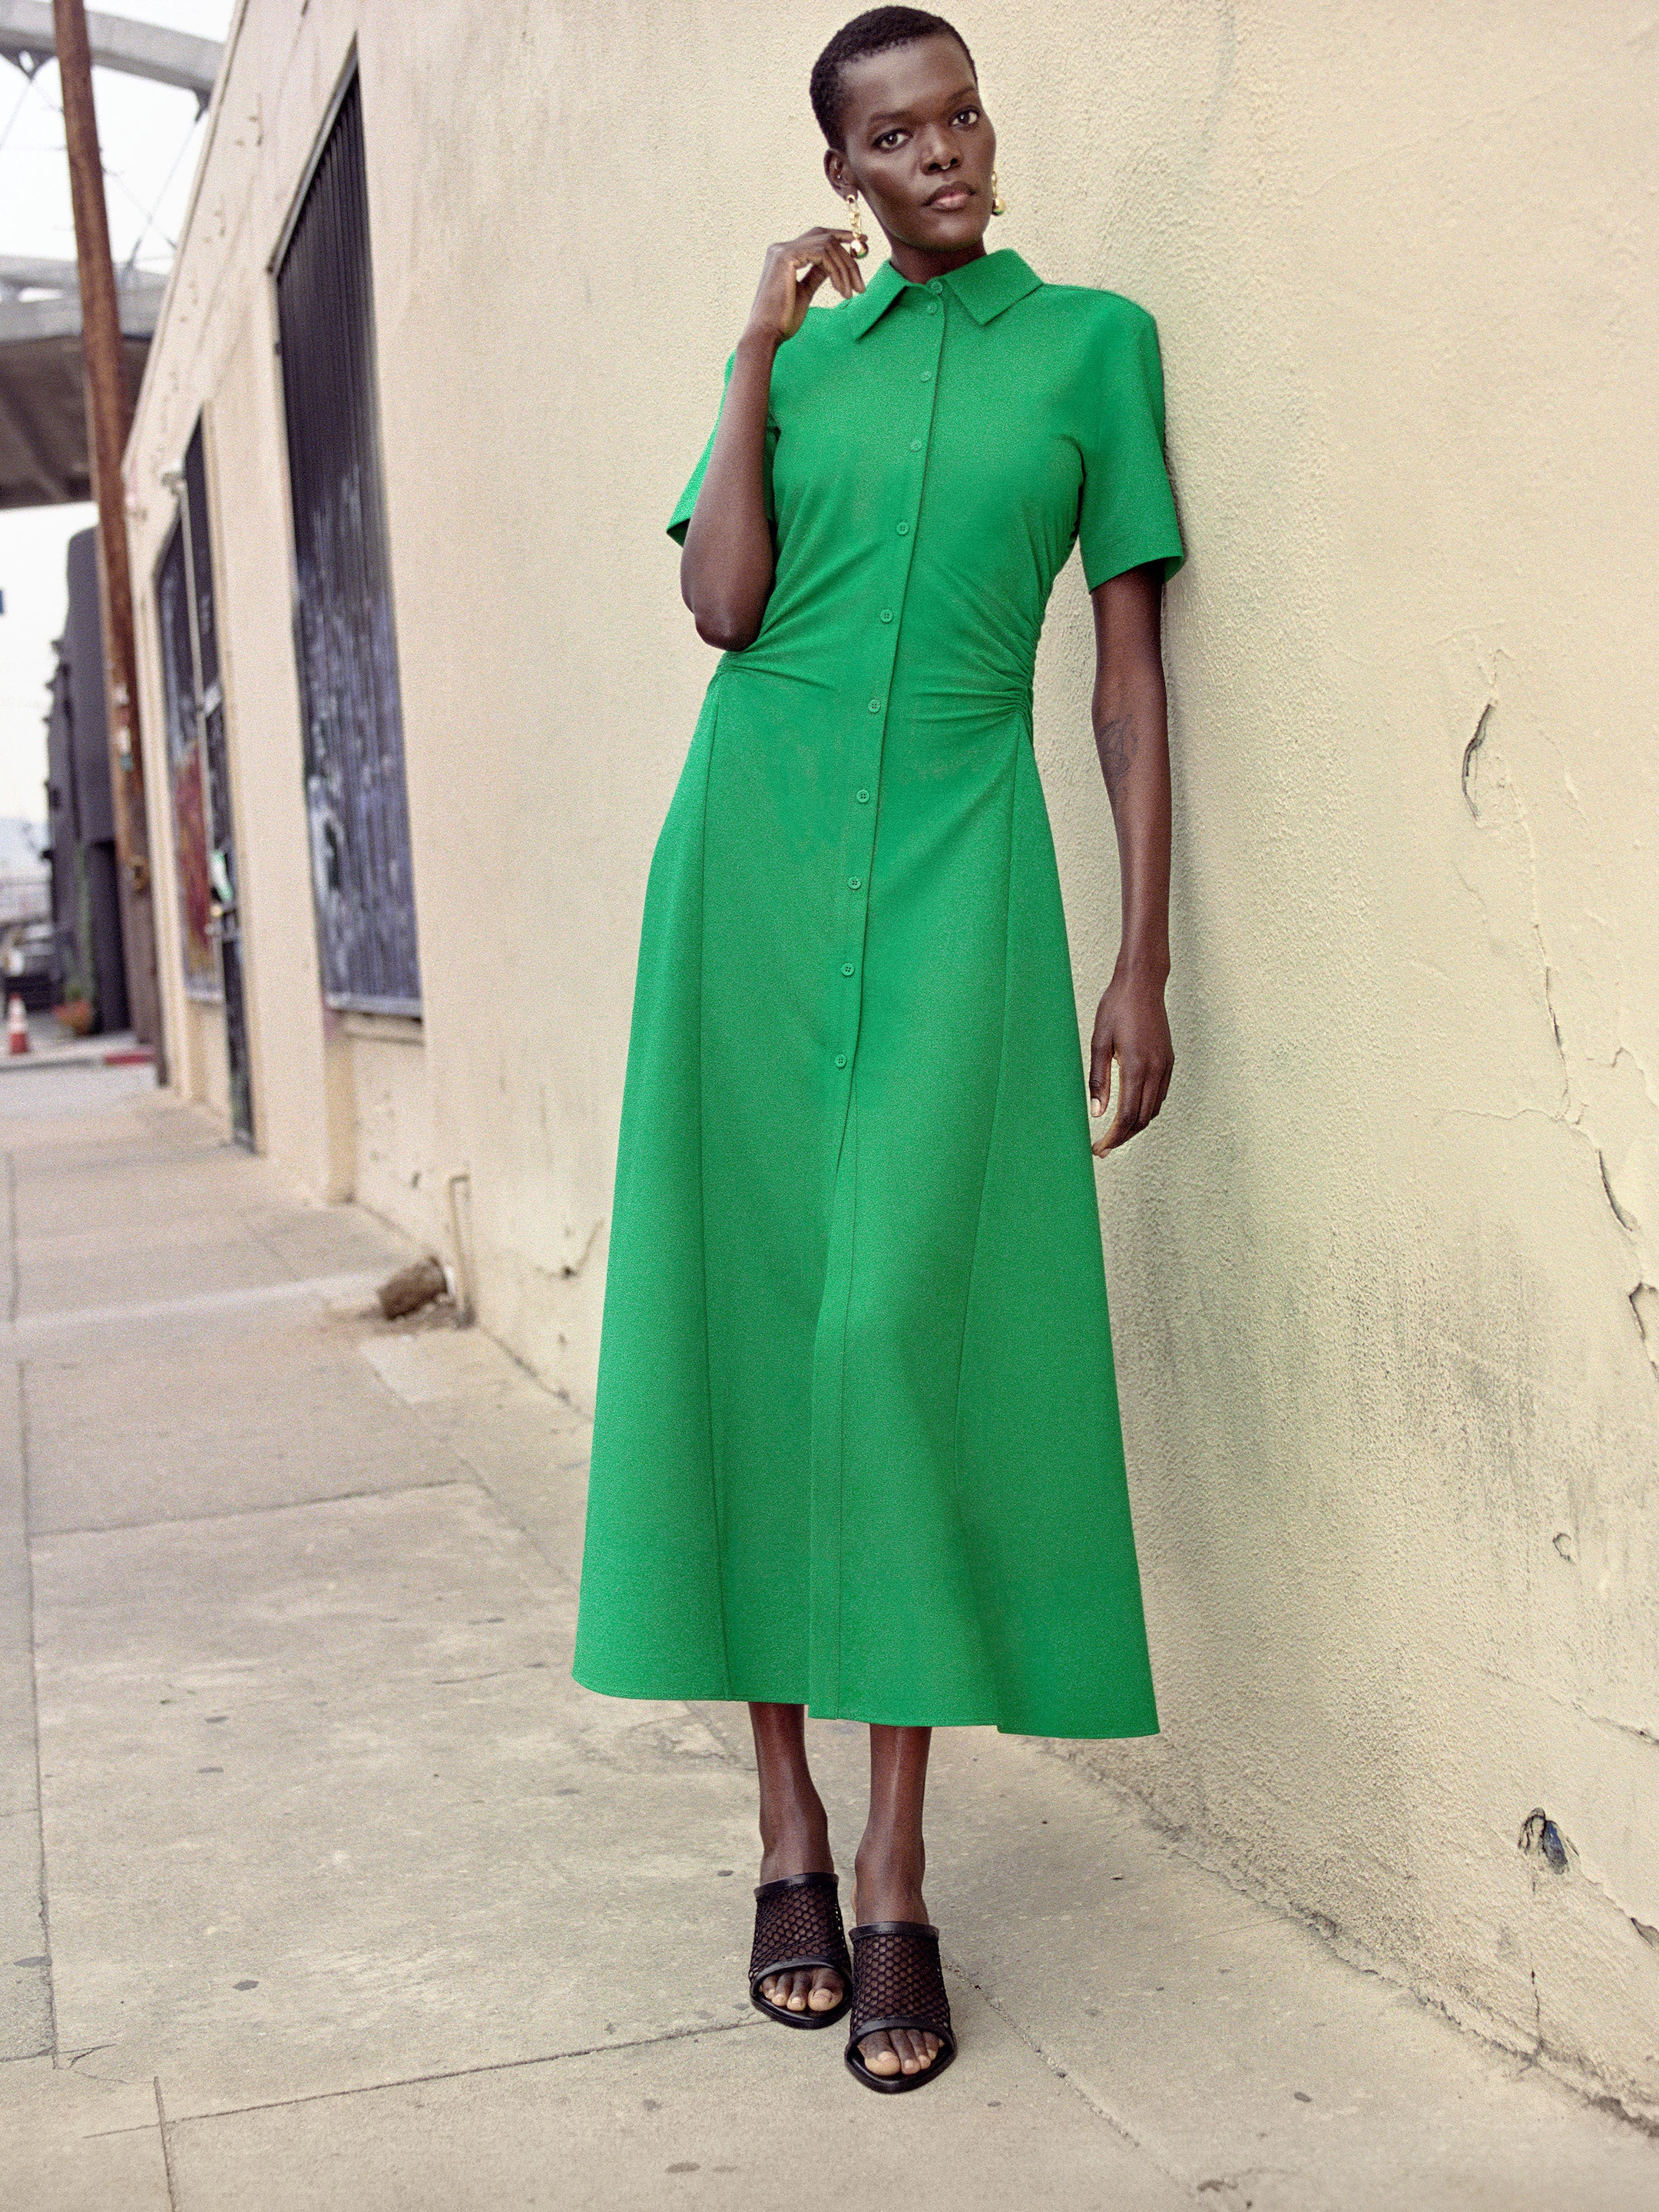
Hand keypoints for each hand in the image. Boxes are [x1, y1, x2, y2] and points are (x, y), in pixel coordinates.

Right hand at [744, 227, 865, 345]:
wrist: (766, 333)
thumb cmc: (782, 320)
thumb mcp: (805, 293)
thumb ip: (816, 275)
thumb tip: (833, 265)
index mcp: (784, 255)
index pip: (817, 236)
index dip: (841, 236)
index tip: (861, 242)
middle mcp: (781, 248)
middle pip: (825, 237)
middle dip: (848, 255)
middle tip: (861, 282)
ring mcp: (783, 250)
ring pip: (827, 245)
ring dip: (845, 269)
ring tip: (852, 293)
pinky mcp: (786, 257)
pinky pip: (822, 254)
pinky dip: (837, 271)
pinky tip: (841, 290)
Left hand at [1089, 969, 1172, 1154]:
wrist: (1142, 984)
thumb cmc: (1116, 1008)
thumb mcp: (1099, 1043)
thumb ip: (1099, 1080)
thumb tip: (1097, 1113)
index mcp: (1136, 1067)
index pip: (1126, 1116)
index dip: (1113, 1138)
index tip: (1098, 1148)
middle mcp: (1155, 1070)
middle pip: (1142, 1120)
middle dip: (1123, 1138)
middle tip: (1103, 1147)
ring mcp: (1165, 1066)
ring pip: (1153, 1110)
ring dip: (1135, 1126)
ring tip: (1115, 1133)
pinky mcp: (1169, 1061)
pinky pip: (1160, 1096)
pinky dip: (1146, 1109)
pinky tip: (1131, 1110)